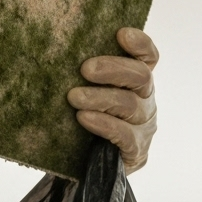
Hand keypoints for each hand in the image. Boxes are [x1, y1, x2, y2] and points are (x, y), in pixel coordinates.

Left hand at [67, 28, 157, 173]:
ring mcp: (143, 127)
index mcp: (137, 83)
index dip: (139, 44)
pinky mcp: (135, 152)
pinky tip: (84, 118)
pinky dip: (103, 124)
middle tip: (85, 68)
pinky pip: (124, 135)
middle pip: (140, 77)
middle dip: (112, 69)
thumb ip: (83, 77)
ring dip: (100, 97)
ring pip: (129, 105)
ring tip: (74, 97)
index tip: (120, 34)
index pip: (148, 58)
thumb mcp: (84, 93)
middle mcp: (146, 101)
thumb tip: (54, 49)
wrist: (81, 167)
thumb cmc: (81, 122)